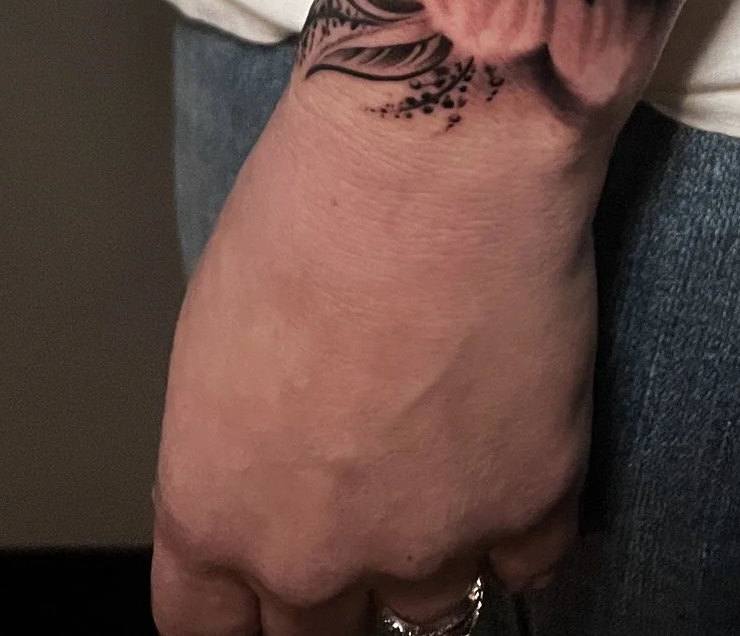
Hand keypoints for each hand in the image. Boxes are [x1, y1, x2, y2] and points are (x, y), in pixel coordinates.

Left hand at [151, 73, 599, 633]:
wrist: (434, 152)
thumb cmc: (314, 203)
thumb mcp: (219, 334)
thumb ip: (240, 439)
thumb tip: (272, 469)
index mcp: (215, 507)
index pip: (209, 632)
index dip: (244, 610)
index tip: (269, 590)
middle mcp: (313, 553)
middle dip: (338, 581)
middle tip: (369, 509)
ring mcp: (429, 542)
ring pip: (431, 612)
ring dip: (437, 550)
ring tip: (450, 457)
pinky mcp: (531, 501)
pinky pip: (531, 563)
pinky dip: (526, 521)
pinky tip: (517, 444)